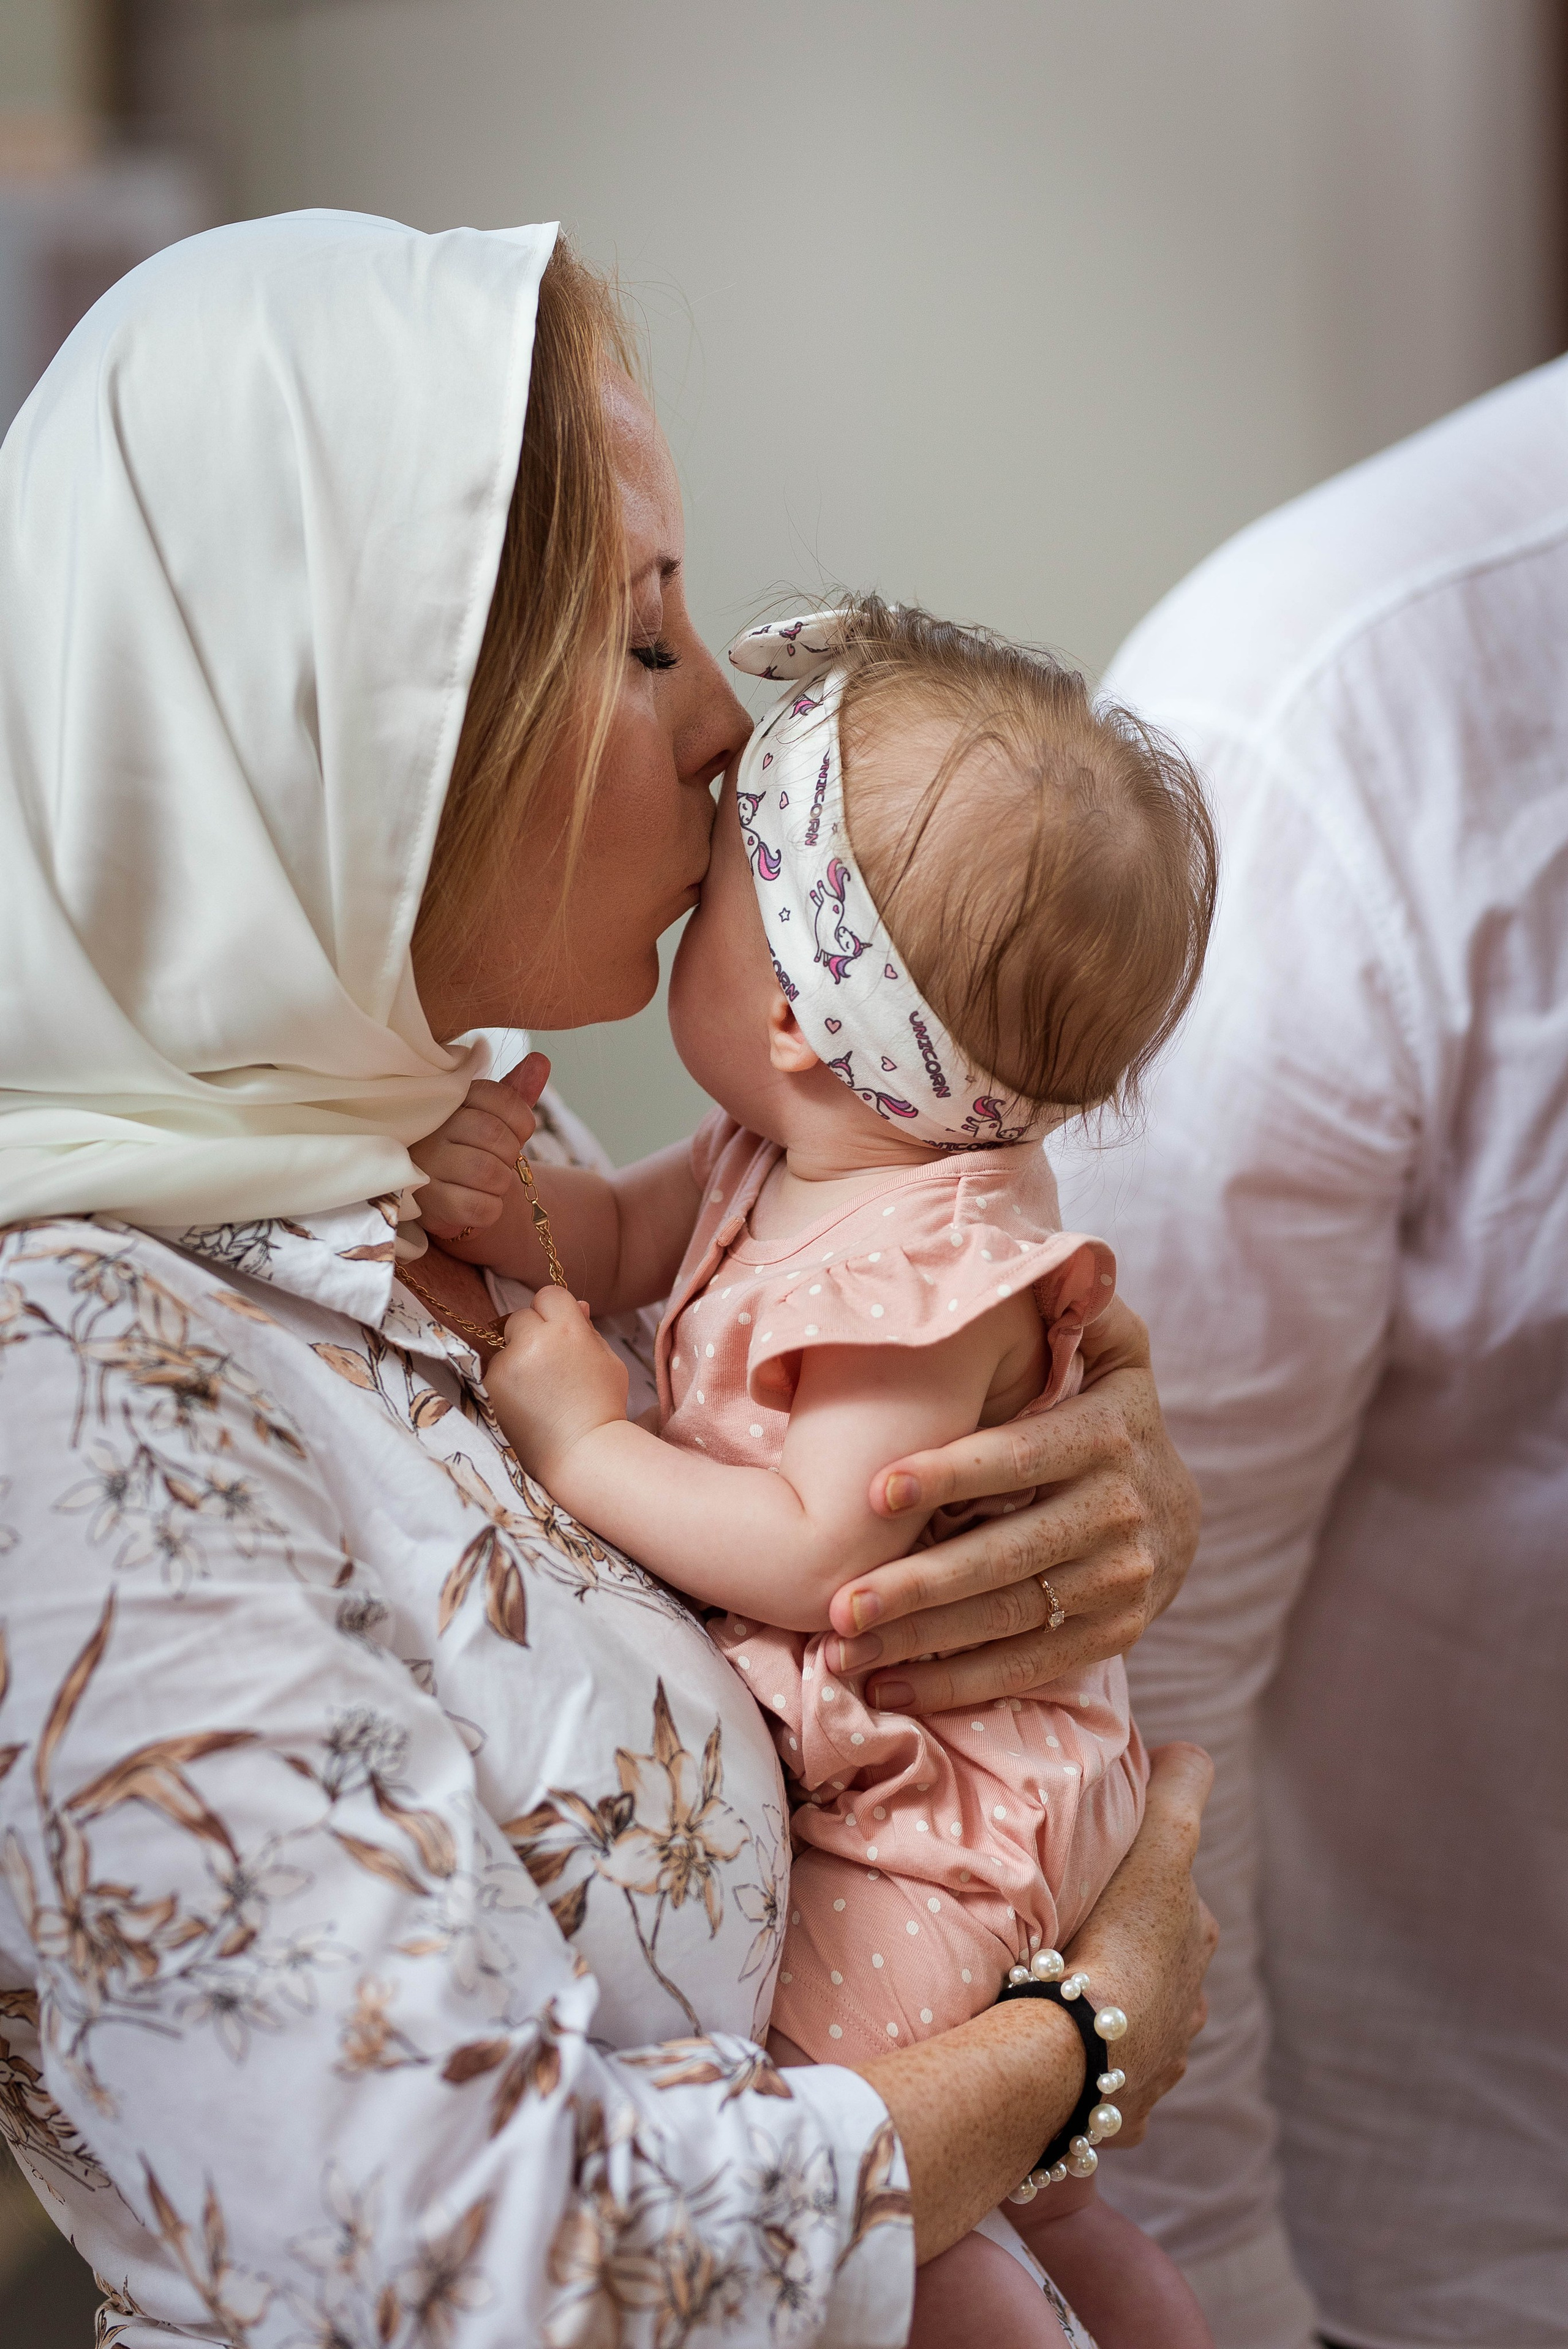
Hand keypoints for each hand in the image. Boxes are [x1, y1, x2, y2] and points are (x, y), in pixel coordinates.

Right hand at [408, 1054, 548, 1239]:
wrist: (450, 1196)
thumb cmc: (475, 1149)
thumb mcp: (497, 1116)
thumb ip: (517, 1090)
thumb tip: (541, 1061)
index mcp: (449, 1098)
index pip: (499, 1097)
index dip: (521, 1121)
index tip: (519, 1134)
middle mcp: (430, 1127)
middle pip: (492, 1134)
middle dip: (510, 1155)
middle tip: (501, 1162)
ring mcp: (424, 1164)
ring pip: (487, 1172)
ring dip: (501, 1183)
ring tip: (489, 1183)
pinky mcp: (427, 1203)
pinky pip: (478, 1207)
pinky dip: (491, 1210)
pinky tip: (480, 1202)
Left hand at [483, 1287, 628, 1479]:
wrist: (581, 1454)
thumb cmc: (602, 1407)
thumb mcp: (608, 1361)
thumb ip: (588, 1330)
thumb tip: (576, 1305)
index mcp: (568, 1328)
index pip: (548, 1295)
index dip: (554, 1312)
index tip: (558, 1331)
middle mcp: (534, 1340)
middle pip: (521, 1316)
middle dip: (532, 1333)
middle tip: (549, 1364)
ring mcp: (508, 1364)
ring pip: (505, 1345)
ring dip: (517, 1358)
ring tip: (539, 1391)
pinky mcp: (490, 1386)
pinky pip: (495, 1371)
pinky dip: (506, 1382)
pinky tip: (525, 1403)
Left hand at [827, 1297, 1200, 1710]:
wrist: (1181, 1513)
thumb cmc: (1109, 1419)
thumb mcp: (1116, 1355)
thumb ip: (1083, 1311)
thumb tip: (1063, 1260)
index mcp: (1111, 1435)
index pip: (1022, 1456)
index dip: (951, 1474)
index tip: (875, 1491)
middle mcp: (1123, 1513)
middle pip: (1009, 1555)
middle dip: (920, 1584)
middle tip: (840, 1604)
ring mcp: (1122, 1582)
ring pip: (1012, 1619)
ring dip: (925, 1642)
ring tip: (846, 1650)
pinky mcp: (1114, 1635)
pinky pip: (1032, 1665)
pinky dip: (960, 1683)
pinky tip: (893, 1688)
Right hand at [1057, 1742, 1216, 2145]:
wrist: (1077, 2051)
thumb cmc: (1120, 1939)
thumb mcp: (1164, 1842)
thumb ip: (1181, 1786)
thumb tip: (1187, 1751)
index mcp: (1195, 1944)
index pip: (1174, 1900)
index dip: (1141, 1886)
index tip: (1103, 1882)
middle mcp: (1188, 2010)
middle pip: (1155, 1968)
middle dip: (1125, 1956)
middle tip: (1071, 1940)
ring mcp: (1156, 2070)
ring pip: (1131, 2030)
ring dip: (1106, 2015)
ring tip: (1059, 2003)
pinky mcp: (1121, 2114)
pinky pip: (1102, 2087)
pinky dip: (1085, 2070)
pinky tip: (1054, 2057)